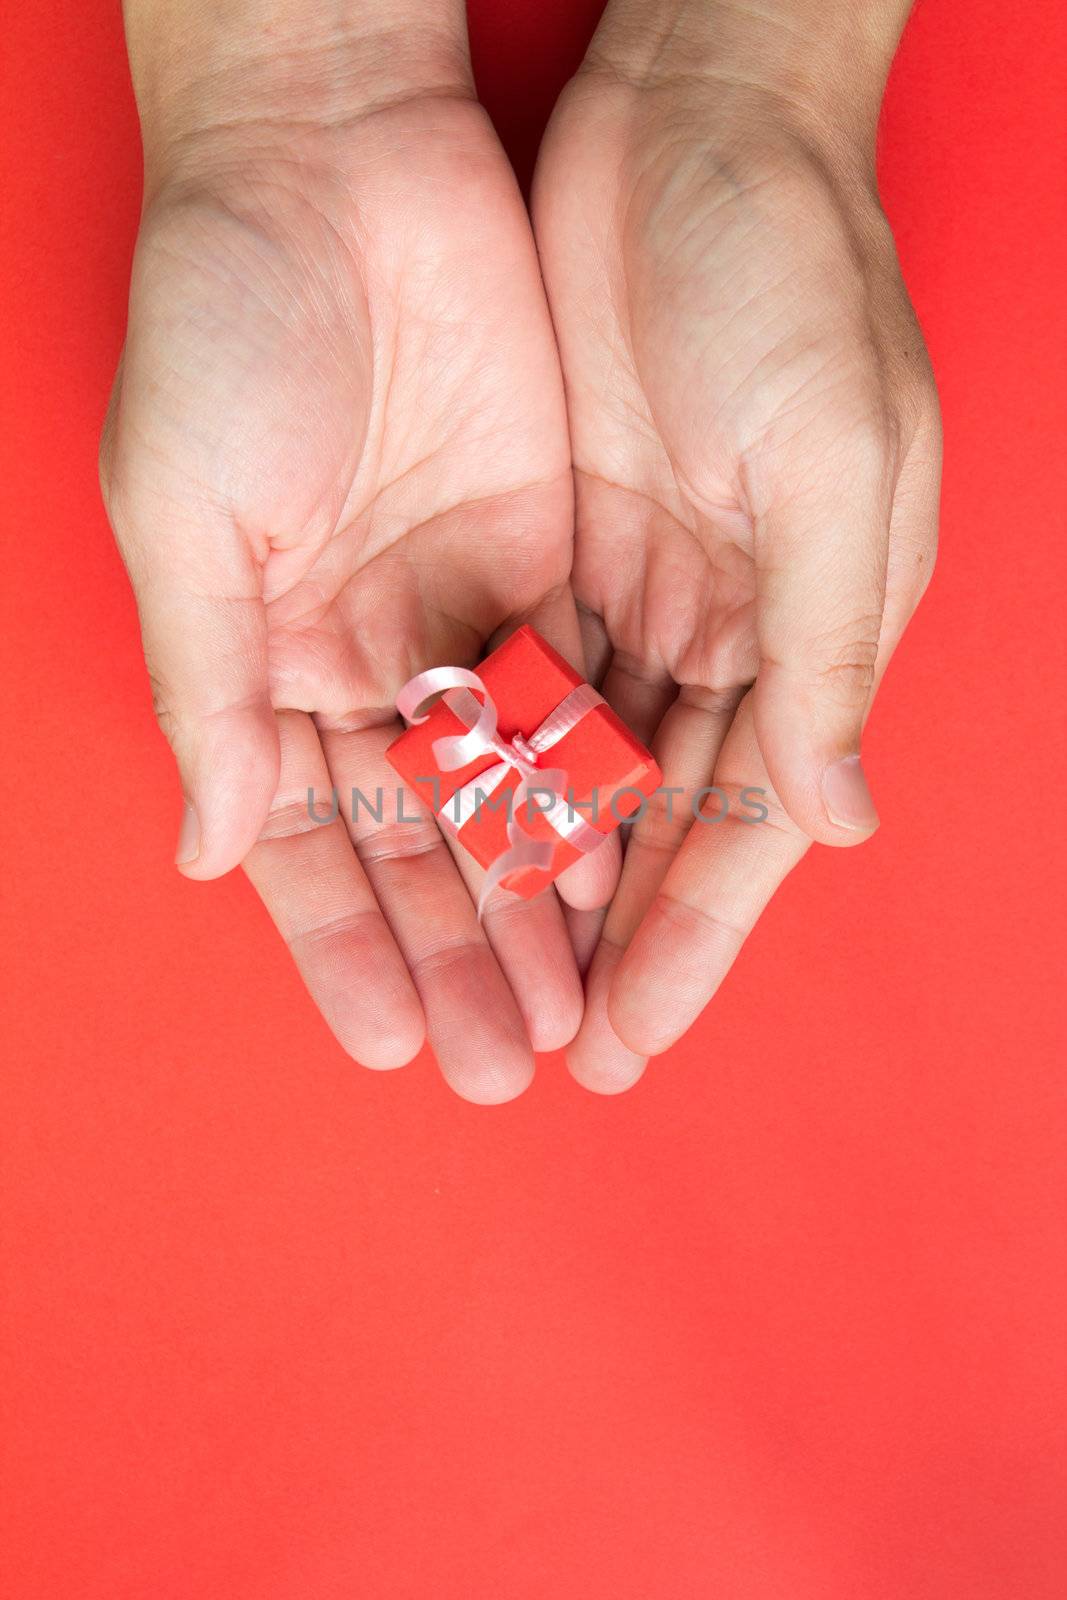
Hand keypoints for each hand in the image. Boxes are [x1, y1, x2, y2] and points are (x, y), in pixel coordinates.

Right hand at [101, 20, 611, 1101]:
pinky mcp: (544, 555)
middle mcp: (362, 654)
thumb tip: (207, 849)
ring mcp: (458, 610)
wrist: (333, 156)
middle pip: (416, 838)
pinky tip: (617, 874)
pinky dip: (591, 785)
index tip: (386, 1046)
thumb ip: (205, 687)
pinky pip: (573, 695)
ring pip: (504, 787)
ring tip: (570, 1006)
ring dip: (533, 898)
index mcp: (262, 658)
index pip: (307, 841)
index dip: (344, 948)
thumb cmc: (224, 325)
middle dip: (456, 950)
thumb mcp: (183, 513)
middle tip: (503, 1057)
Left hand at [534, 1, 940, 1089]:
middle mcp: (724, 628)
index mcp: (810, 625)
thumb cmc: (793, 277)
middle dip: (605, 936)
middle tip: (545, 1045)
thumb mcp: (838, 464)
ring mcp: (634, 588)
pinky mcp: (556, 535)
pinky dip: (489, 760)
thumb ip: (829, 650)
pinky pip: (517, 677)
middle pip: (655, 822)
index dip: (689, 939)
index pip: (745, 823)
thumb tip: (838, 823)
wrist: (696, 116)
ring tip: (487, 971)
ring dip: (537, 870)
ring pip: (579, 767)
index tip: (631, 1039)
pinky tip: (450, 833)